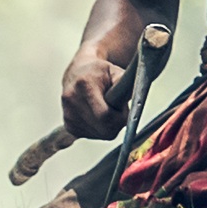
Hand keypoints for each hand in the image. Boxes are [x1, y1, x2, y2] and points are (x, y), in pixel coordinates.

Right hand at [47, 26, 153, 157]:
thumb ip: (125, 83)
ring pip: (99, 134)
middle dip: (116, 124)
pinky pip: (92, 136)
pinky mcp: (68, 125)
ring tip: (106, 109)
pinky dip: (99, 129)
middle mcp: (71, 100)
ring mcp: (68, 114)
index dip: (120, 117)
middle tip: (119, 111)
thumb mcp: (116, 71)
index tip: (125, 110)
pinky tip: (97, 115)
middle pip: (103, 129)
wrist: (78, 72)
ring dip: (108, 126)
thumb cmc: (101, 72)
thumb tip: (138, 94)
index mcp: (84, 84)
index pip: (105, 115)